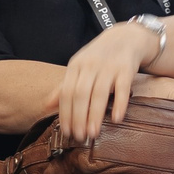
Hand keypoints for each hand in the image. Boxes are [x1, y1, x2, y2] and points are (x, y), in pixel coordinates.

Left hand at [58, 22, 154, 142]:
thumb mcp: (79, 67)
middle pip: (80, 94)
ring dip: (95, 115)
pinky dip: (119, 104)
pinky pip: (122, 88)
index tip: (66, 131)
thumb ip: (64, 86)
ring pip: (99, 93)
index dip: (65, 113)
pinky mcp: (126, 68)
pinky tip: (116, 119)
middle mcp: (90, 65)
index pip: (66, 92)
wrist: (126, 37)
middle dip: (78, 117)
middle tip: (79, 137)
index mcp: (76, 66)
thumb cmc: (100, 56)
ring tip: (93, 134)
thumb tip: (46, 106)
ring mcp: (109, 66)